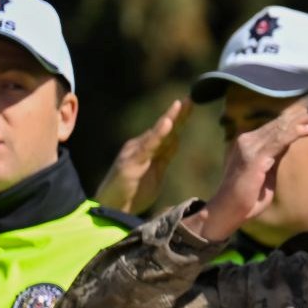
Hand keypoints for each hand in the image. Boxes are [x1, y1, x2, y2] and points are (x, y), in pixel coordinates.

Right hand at [96, 98, 190, 213]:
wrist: (113, 209)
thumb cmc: (133, 193)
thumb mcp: (155, 173)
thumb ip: (164, 156)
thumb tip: (176, 140)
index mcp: (149, 150)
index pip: (169, 132)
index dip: (181, 119)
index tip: (194, 104)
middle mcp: (142, 146)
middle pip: (164, 128)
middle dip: (179, 114)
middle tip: (192, 98)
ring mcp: (135, 152)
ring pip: (157, 133)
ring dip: (169, 118)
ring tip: (181, 104)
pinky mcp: (131, 161)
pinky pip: (148, 145)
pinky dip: (158, 133)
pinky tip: (167, 123)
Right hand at [185, 102, 307, 242]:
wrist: (227, 211)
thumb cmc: (247, 198)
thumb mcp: (266, 173)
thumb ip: (275, 157)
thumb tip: (287, 144)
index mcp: (251, 143)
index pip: (277, 126)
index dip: (298, 118)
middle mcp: (249, 140)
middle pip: (282, 122)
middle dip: (306, 113)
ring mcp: (250, 147)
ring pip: (283, 128)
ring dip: (306, 119)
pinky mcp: (254, 158)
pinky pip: (279, 140)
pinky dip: (296, 133)